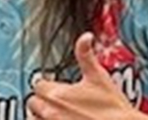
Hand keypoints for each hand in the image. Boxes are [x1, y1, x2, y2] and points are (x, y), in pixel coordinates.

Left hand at [26, 33, 147, 119]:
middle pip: (32, 102)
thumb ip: (85, 54)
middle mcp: (51, 111)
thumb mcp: (99, 76)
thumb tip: (86, 37)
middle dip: (42, 100)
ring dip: (40, 115)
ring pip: (34, 118)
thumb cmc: (114, 109)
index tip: (55, 87)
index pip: (37, 84)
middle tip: (57, 101)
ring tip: (56, 114)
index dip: (47, 84)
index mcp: (57, 94)